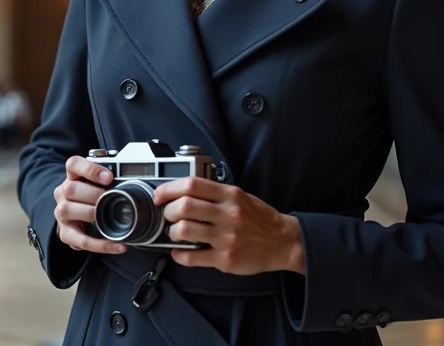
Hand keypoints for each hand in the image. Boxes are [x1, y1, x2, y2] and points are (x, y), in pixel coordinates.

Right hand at [52, 156, 127, 254]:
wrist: (76, 217)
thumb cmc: (91, 197)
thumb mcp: (98, 184)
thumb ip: (110, 180)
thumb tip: (133, 181)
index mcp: (72, 176)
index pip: (73, 164)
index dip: (90, 169)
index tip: (109, 177)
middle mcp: (63, 193)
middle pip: (70, 189)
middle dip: (94, 194)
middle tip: (109, 198)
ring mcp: (61, 213)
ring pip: (67, 210)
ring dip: (90, 214)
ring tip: (106, 216)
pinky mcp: (65, 233)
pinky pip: (80, 240)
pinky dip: (101, 245)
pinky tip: (117, 245)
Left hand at [153, 177, 304, 274]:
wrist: (283, 242)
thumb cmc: (259, 218)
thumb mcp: (240, 196)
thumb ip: (214, 193)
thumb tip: (182, 192)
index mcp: (230, 195)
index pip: (192, 185)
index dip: (169, 189)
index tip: (159, 195)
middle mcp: (228, 214)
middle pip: (184, 206)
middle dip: (168, 211)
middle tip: (168, 215)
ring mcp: (226, 238)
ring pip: (185, 231)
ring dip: (172, 232)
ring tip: (175, 233)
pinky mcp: (226, 259)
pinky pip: (193, 257)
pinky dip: (179, 255)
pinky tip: (180, 252)